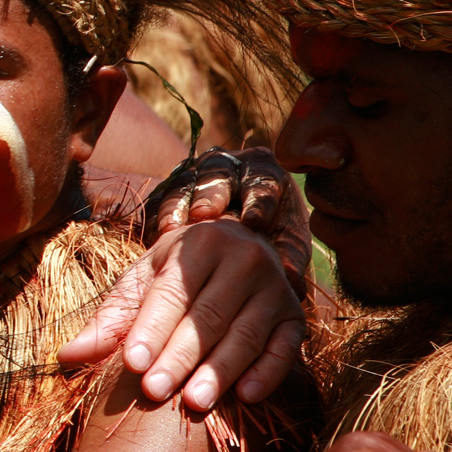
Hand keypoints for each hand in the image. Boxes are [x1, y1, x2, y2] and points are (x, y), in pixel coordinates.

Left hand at [57, 217, 305, 409]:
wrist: (233, 254)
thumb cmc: (176, 276)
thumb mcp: (139, 286)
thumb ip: (107, 322)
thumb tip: (66, 356)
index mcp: (198, 244)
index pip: (172, 294)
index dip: (152, 330)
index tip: (133, 365)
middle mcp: (244, 259)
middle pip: (207, 318)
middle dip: (180, 357)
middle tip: (155, 392)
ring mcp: (275, 287)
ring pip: (246, 334)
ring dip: (220, 371)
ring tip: (194, 402)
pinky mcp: (295, 315)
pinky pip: (284, 347)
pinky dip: (268, 372)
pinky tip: (246, 396)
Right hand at [145, 147, 310, 296]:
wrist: (234, 245)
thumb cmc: (269, 242)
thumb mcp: (284, 249)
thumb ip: (290, 260)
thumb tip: (293, 282)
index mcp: (263, 176)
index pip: (262, 182)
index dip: (257, 200)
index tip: (254, 222)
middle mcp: (227, 169)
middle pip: (218, 172)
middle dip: (211, 192)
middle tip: (206, 213)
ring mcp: (192, 178)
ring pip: (184, 183)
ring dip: (178, 204)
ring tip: (173, 226)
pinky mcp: (165, 195)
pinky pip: (158, 200)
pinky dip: (158, 216)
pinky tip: (158, 234)